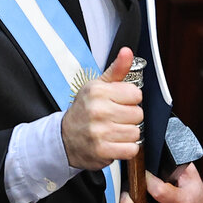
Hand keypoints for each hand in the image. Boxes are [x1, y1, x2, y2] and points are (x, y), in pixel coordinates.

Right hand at [61, 47, 142, 170]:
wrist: (64, 138)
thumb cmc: (84, 110)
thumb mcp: (98, 86)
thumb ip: (117, 69)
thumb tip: (127, 52)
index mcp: (98, 91)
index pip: (136, 94)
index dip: (130, 99)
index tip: (119, 102)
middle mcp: (98, 110)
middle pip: (138, 114)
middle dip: (129, 117)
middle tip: (115, 117)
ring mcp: (99, 132)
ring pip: (135, 132)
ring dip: (128, 134)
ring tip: (114, 130)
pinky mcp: (102, 150)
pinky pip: (131, 149)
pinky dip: (126, 148)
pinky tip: (114, 142)